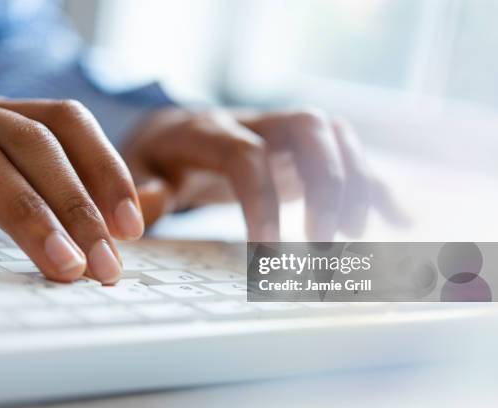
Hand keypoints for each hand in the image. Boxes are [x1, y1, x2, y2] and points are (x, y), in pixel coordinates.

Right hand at [0, 91, 144, 282]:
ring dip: (25, 215)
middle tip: (103, 264)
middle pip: (32, 143)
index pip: (67, 121)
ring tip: (60, 264)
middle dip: (76, 206)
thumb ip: (56, 187)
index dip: (107, 168)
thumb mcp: (2, 163)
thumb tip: (125, 223)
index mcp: (3, 114)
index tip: (131, 226)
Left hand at [123, 107, 407, 240]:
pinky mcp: (299, 148)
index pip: (246, 157)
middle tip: (323, 244)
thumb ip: (142, 191)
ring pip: (335, 135)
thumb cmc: (155, 159)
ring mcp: (281, 131)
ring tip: (350, 237)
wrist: (173, 131)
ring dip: (354, 183)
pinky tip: (397, 218)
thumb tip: (143, 214)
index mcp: (207, 131)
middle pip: (308, 129)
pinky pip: (347, 154)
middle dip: (326, 185)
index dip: (262, 205)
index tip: (269, 256)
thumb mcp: (134, 173)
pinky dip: (374, 185)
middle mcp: (253, 122)